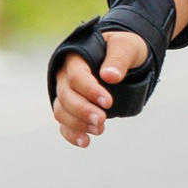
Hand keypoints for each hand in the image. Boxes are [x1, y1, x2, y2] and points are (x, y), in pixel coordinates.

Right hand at [51, 29, 148, 147]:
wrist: (123, 56)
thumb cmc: (123, 48)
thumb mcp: (126, 46)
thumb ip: (118, 58)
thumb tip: (109, 76)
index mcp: (75, 58)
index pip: (76, 77)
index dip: (90, 91)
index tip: (108, 102)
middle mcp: (65, 76)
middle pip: (65, 96)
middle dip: (82, 111)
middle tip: (102, 120)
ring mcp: (66, 93)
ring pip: (61, 111)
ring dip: (78, 124)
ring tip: (100, 129)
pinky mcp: (71, 108)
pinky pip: (64, 123)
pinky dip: (71, 134)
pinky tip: (85, 142)